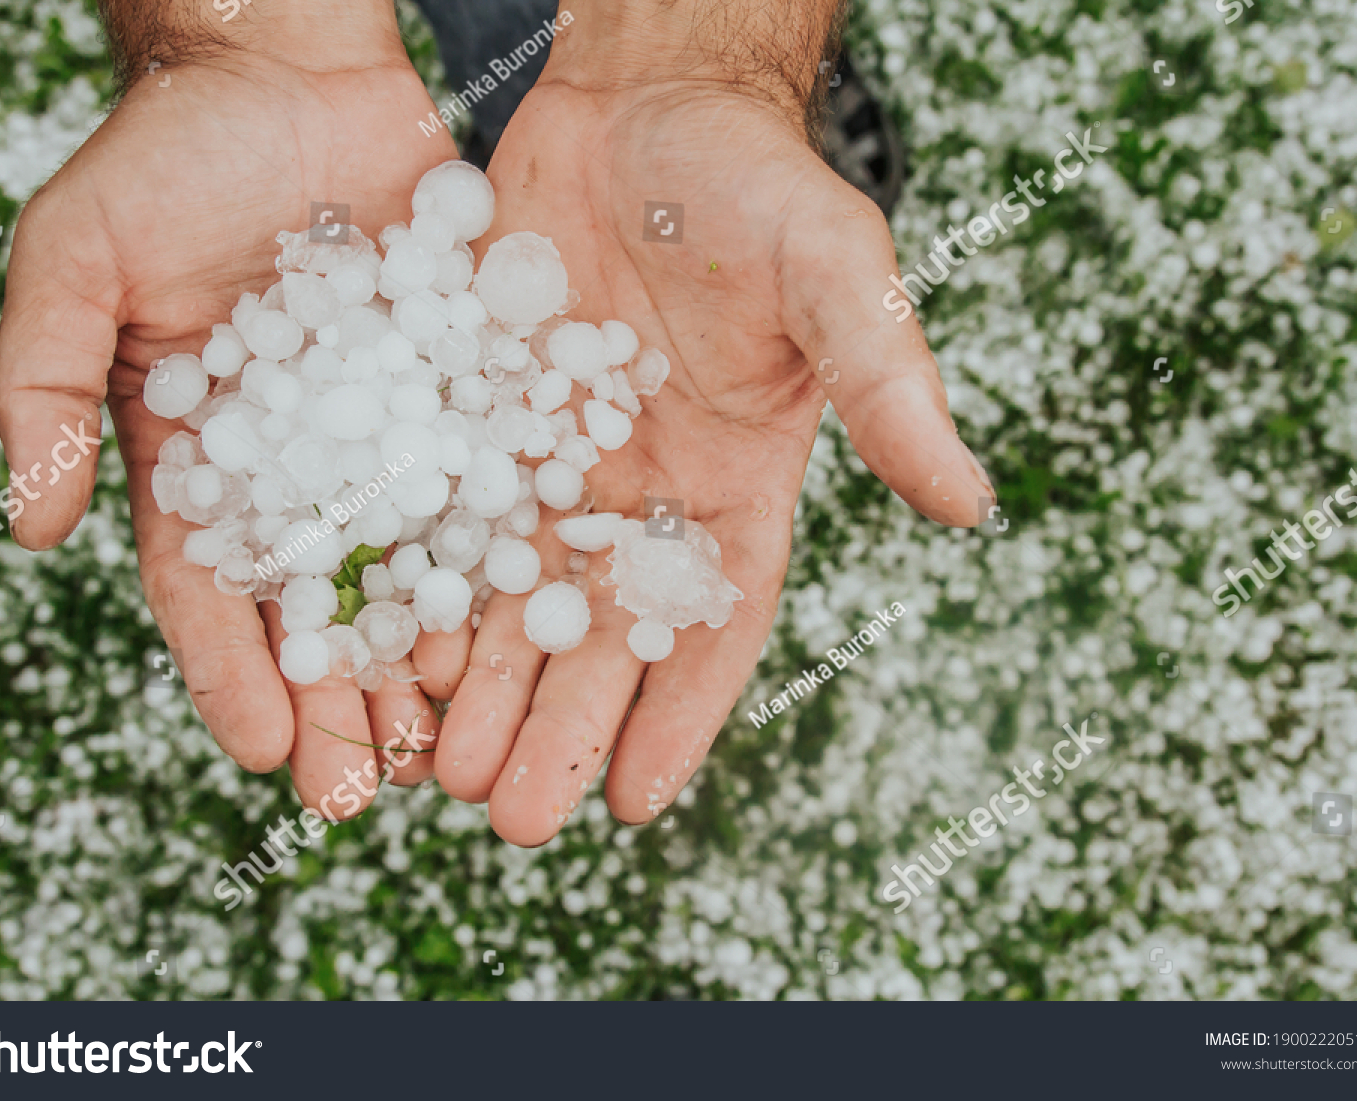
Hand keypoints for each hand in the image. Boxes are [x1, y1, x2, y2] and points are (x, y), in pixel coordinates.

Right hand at [0, 29, 458, 819]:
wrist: (297, 74)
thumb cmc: (172, 158)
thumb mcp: (77, 260)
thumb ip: (43, 387)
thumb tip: (33, 529)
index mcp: (201, 458)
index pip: (212, 591)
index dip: (234, 672)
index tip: (264, 751)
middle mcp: (301, 466)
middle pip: (318, 608)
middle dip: (335, 702)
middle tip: (363, 793)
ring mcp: (388, 438)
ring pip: (410, 573)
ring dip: (422, 665)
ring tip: (443, 749)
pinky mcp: (464, 397)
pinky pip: (485, 493)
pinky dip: (497, 567)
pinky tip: (517, 635)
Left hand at [430, 68, 992, 843]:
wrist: (643, 102)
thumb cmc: (756, 186)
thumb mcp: (835, 280)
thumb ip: (890, 390)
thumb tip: (972, 504)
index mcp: (735, 486)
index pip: (713, 625)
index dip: (678, 714)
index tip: (633, 803)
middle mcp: (641, 494)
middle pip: (600, 637)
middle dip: (557, 727)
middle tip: (508, 818)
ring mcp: (555, 462)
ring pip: (512, 598)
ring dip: (478, 685)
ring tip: (435, 767)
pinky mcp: (479, 419)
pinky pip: (445, 520)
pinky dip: (420, 588)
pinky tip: (385, 652)